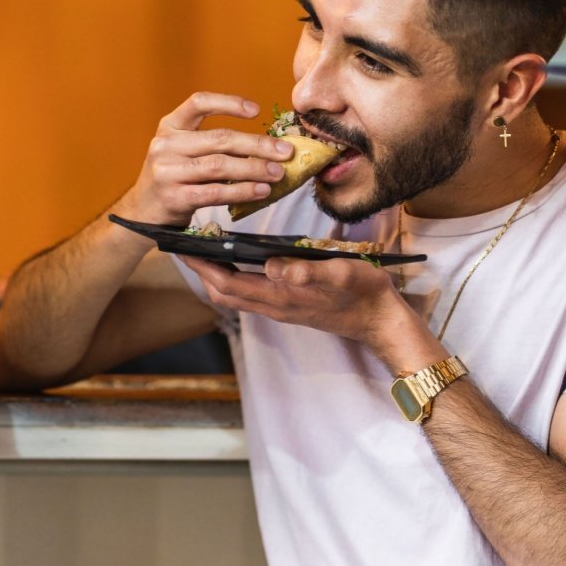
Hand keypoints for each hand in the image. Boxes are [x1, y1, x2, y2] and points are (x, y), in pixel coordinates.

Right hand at [113, 92, 294, 224]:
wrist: (141, 214)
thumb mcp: (183, 153)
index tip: (256, 110)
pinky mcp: (174, 197)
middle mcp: (165, 145)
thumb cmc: (172, 179)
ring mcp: (167, 171)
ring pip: (220, 165)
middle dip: (258, 144)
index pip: (198, 103)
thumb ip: (213, 145)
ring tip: (278, 173)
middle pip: (219, 138)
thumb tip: (265, 146)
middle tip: (286, 151)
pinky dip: (242, 190)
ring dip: (254, 168)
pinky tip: (261, 191)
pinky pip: (215, 192)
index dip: (228, 103)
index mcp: (169, 126)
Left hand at [179, 254, 410, 345]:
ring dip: (214, 277)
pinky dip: (233, 280)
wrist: (381, 320)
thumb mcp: (341, 274)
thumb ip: (307, 271)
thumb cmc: (364, 292)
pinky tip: (235, 263)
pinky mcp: (288, 307)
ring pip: (235, 296)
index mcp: (281, 296)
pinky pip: (249, 295)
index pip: (228, 283)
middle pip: (223, 293)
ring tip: (203, 252)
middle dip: (200, 271)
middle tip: (184, 246)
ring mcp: (280, 308)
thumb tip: (271, 265)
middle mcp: (275, 306)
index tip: (184, 248)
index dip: (203, 267)